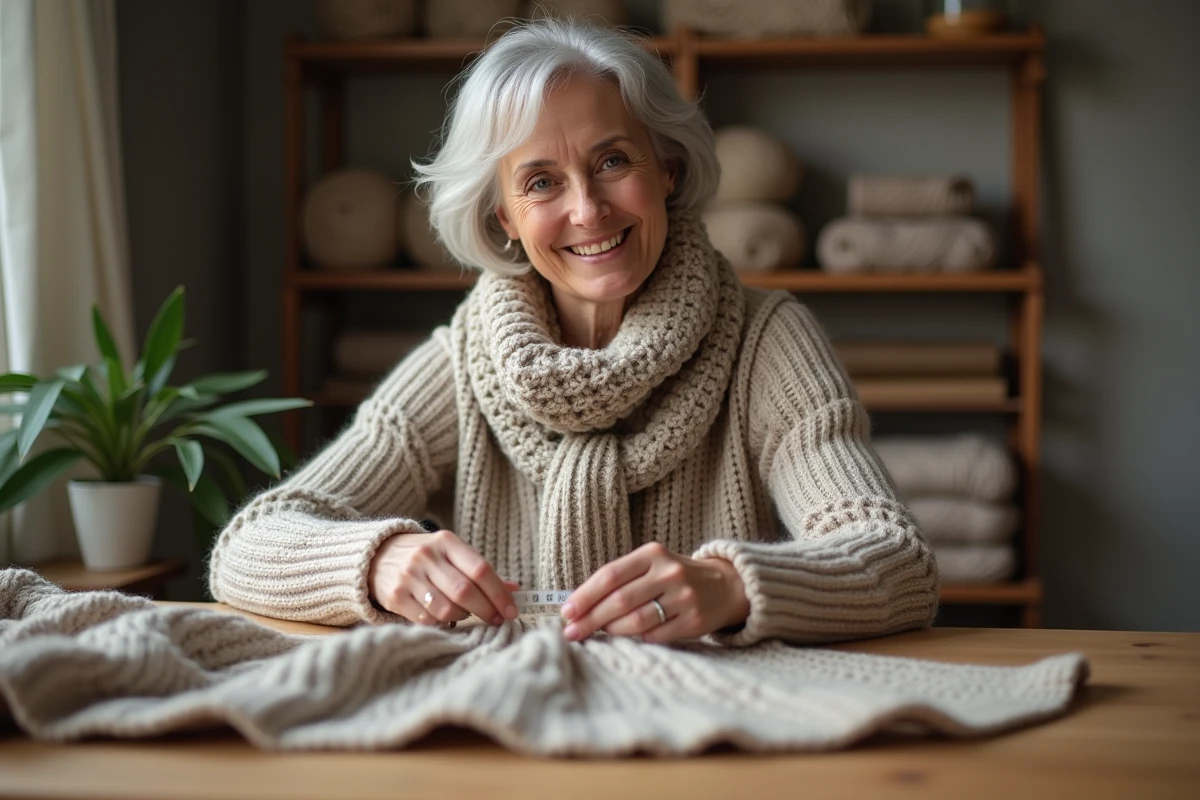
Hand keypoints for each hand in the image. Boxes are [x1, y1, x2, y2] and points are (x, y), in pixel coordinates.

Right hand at [368, 529, 519, 625]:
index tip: (511, 611)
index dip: (499, 594)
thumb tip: (515, 589)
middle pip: (465, 591)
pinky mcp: (395, 596)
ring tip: (467, 614)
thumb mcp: (452, 554)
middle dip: (486, 610)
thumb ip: (480, 571)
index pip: (480, 569)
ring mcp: (409, 576)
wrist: (377, 556)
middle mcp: (426, 557)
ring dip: (463, 617)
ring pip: (447, 609)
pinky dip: (442, 623)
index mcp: (446, 542)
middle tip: (496, 619)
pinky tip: (446, 617)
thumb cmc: (426, 557)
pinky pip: (427, 619)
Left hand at [559, 542, 749, 643]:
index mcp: (653, 554)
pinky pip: (655, 636)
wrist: (725, 586)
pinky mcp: (694, 621)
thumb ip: (620, 579)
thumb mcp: (651, 565)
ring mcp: (684, 598)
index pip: (611, 575)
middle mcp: (670, 573)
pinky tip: (629, 637)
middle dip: (591, 619)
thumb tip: (579, 605)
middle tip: (572, 632)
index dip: (585, 595)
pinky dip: (637, 639)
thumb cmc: (673, 576)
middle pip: (620, 600)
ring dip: (611, 630)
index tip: (566, 612)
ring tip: (598, 633)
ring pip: (636, 621)